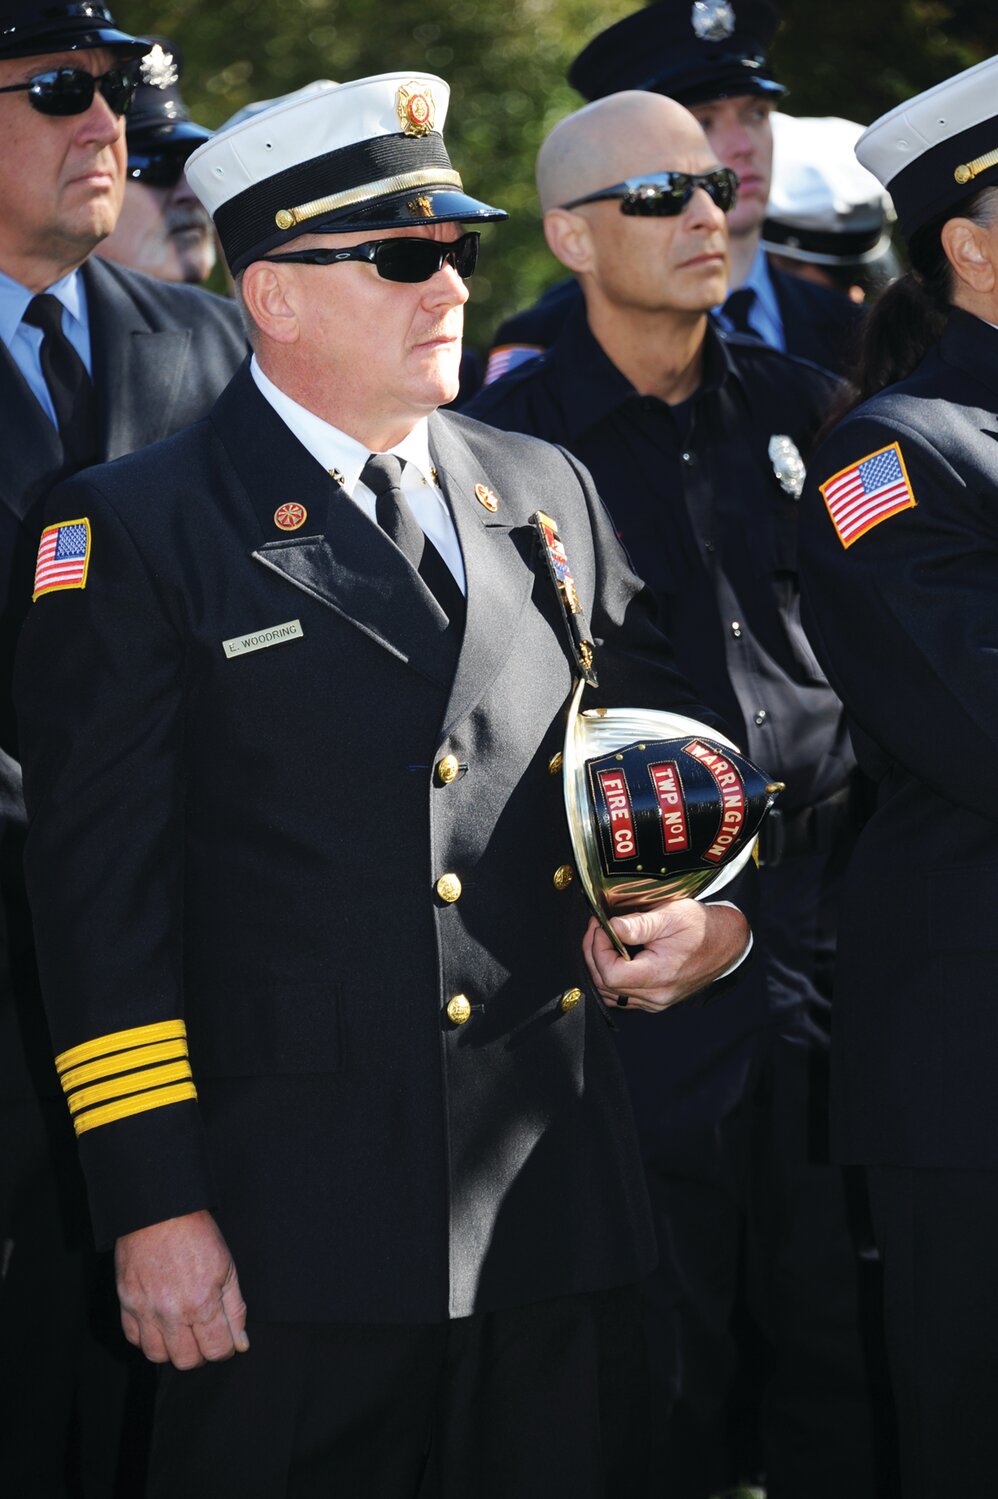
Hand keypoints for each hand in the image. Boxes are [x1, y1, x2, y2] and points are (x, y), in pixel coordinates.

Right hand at [115, 1209, 248, 1369]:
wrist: (160, 1212)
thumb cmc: (197, 1235)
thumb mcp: (227, 1268)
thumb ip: (235, 1310)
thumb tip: (241, 1343)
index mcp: (202, 1303)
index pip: (217, 1351)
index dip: (225, 1348)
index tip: (224, 1339)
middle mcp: (172, 1312)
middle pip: (187, 1361)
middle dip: (200, 1352)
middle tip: (203, 1334)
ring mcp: (146, 1310)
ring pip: (157, 1356)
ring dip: (172, 1349)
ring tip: (180, 1330)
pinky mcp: (126, 1303)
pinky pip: (134, 1339)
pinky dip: (147, 1337)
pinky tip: (159, 1323)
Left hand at [582, 899, 749, 1013]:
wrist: (726, 941)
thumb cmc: (702, 926)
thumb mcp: (672, 915)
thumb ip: (638, 924)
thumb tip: (609, 928)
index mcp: (660, 975)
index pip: (610, 974)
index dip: (597, 949)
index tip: (600, 926)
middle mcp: (657, 996)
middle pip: (605, 985)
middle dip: (593, 954)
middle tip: (597, 928)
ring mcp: (656, 1001)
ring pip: (610, 994)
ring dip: (599, 966)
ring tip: (602, 939)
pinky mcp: (656, 1000)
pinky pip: (622, 996)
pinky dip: (611, 977)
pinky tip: (614, 955)